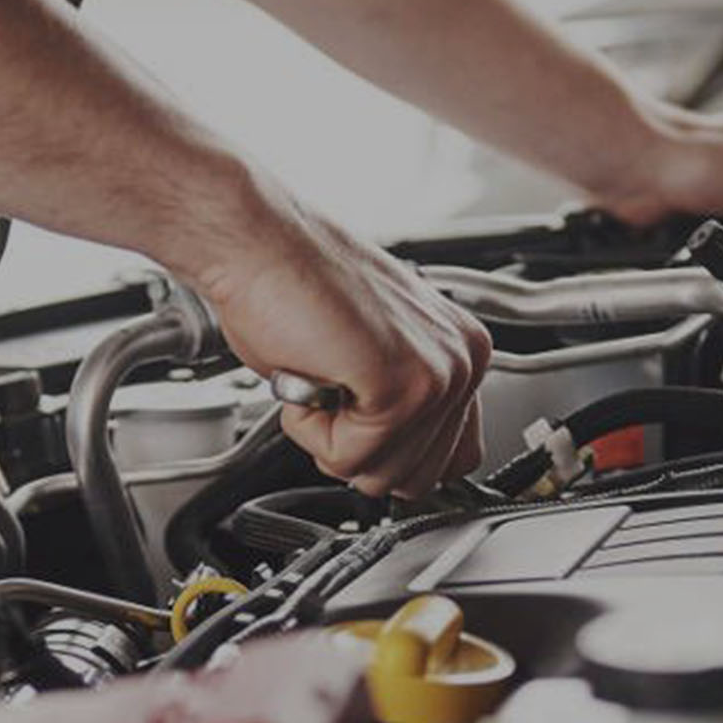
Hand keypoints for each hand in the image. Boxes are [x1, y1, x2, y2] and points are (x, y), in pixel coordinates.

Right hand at [192, 192, 491, 499]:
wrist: (258, 242)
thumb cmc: (292, 285)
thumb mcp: (368, 356)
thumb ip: (399, 407)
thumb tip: (398, 464)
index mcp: (462, 349)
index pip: (454, 458)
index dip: (391, 453)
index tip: (358, 412)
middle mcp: (463, 361)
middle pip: (419, 480)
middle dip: (358, 450)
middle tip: (332, 385)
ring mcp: (438, 374)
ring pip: (382, 475)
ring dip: (330, 438)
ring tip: (321, 372)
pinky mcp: (401, 386)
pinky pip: (349, 458)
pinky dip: (311, 428)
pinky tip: (311, 372)